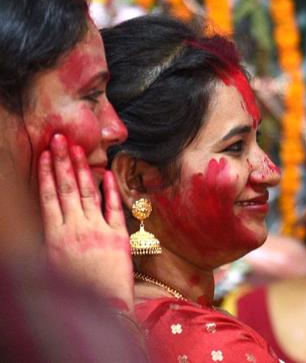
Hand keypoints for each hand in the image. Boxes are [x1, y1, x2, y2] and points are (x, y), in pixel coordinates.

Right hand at [39, 134, 133, 312]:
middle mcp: (75, 229)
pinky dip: (109, 189)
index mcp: (55, 237)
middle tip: (60, 138)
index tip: (45, 154)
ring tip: (77, 148)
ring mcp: (98, 230)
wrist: (105, 308)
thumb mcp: (52, 266)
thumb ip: (51, 239)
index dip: (47, 174)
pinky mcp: (118, 236)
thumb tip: (49, 217)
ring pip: (88, 193)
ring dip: (82, 168)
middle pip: (67, 188)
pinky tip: (106, 171)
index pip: (49, 197)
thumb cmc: (76, 291)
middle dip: (62, 161)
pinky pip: (113, 207)